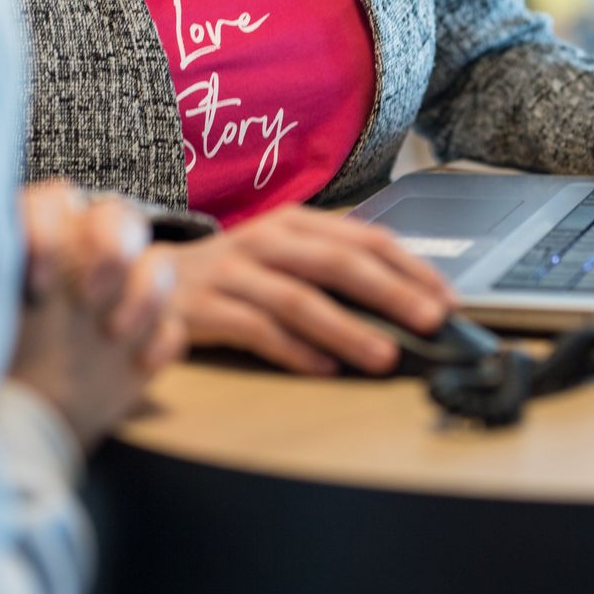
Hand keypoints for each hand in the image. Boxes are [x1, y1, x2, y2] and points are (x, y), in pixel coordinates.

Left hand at [8, 182, 183, 448]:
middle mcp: (86, 258)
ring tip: (113, 335)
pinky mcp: (150, 335)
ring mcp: (123, 296)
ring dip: (145, 293)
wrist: (20, 426)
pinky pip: (175, 323)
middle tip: (90, 299)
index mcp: (41, 240)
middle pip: (121, 216)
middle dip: (113, 250)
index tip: (36, 286)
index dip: (52, 232)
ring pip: (160, 261)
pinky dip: (162, 340)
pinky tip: (139, 364)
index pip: (56, 202)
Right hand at [151, 206, 457, 375]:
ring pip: (299, 299)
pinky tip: (324, 370)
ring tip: (385, 356)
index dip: (411, 268)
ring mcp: (233, 273)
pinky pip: (256, 330)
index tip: (448, 300)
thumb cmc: (236, 275)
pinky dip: (294, 351)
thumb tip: (408, 310)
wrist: (145, 281)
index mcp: (296, 223)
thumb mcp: (286, 257)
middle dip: (392, 293)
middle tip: (431, 322)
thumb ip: (337, 273)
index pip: (366, 238)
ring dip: (348, 330)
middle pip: (339, 264)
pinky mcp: (203, 308)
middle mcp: (267, 240)